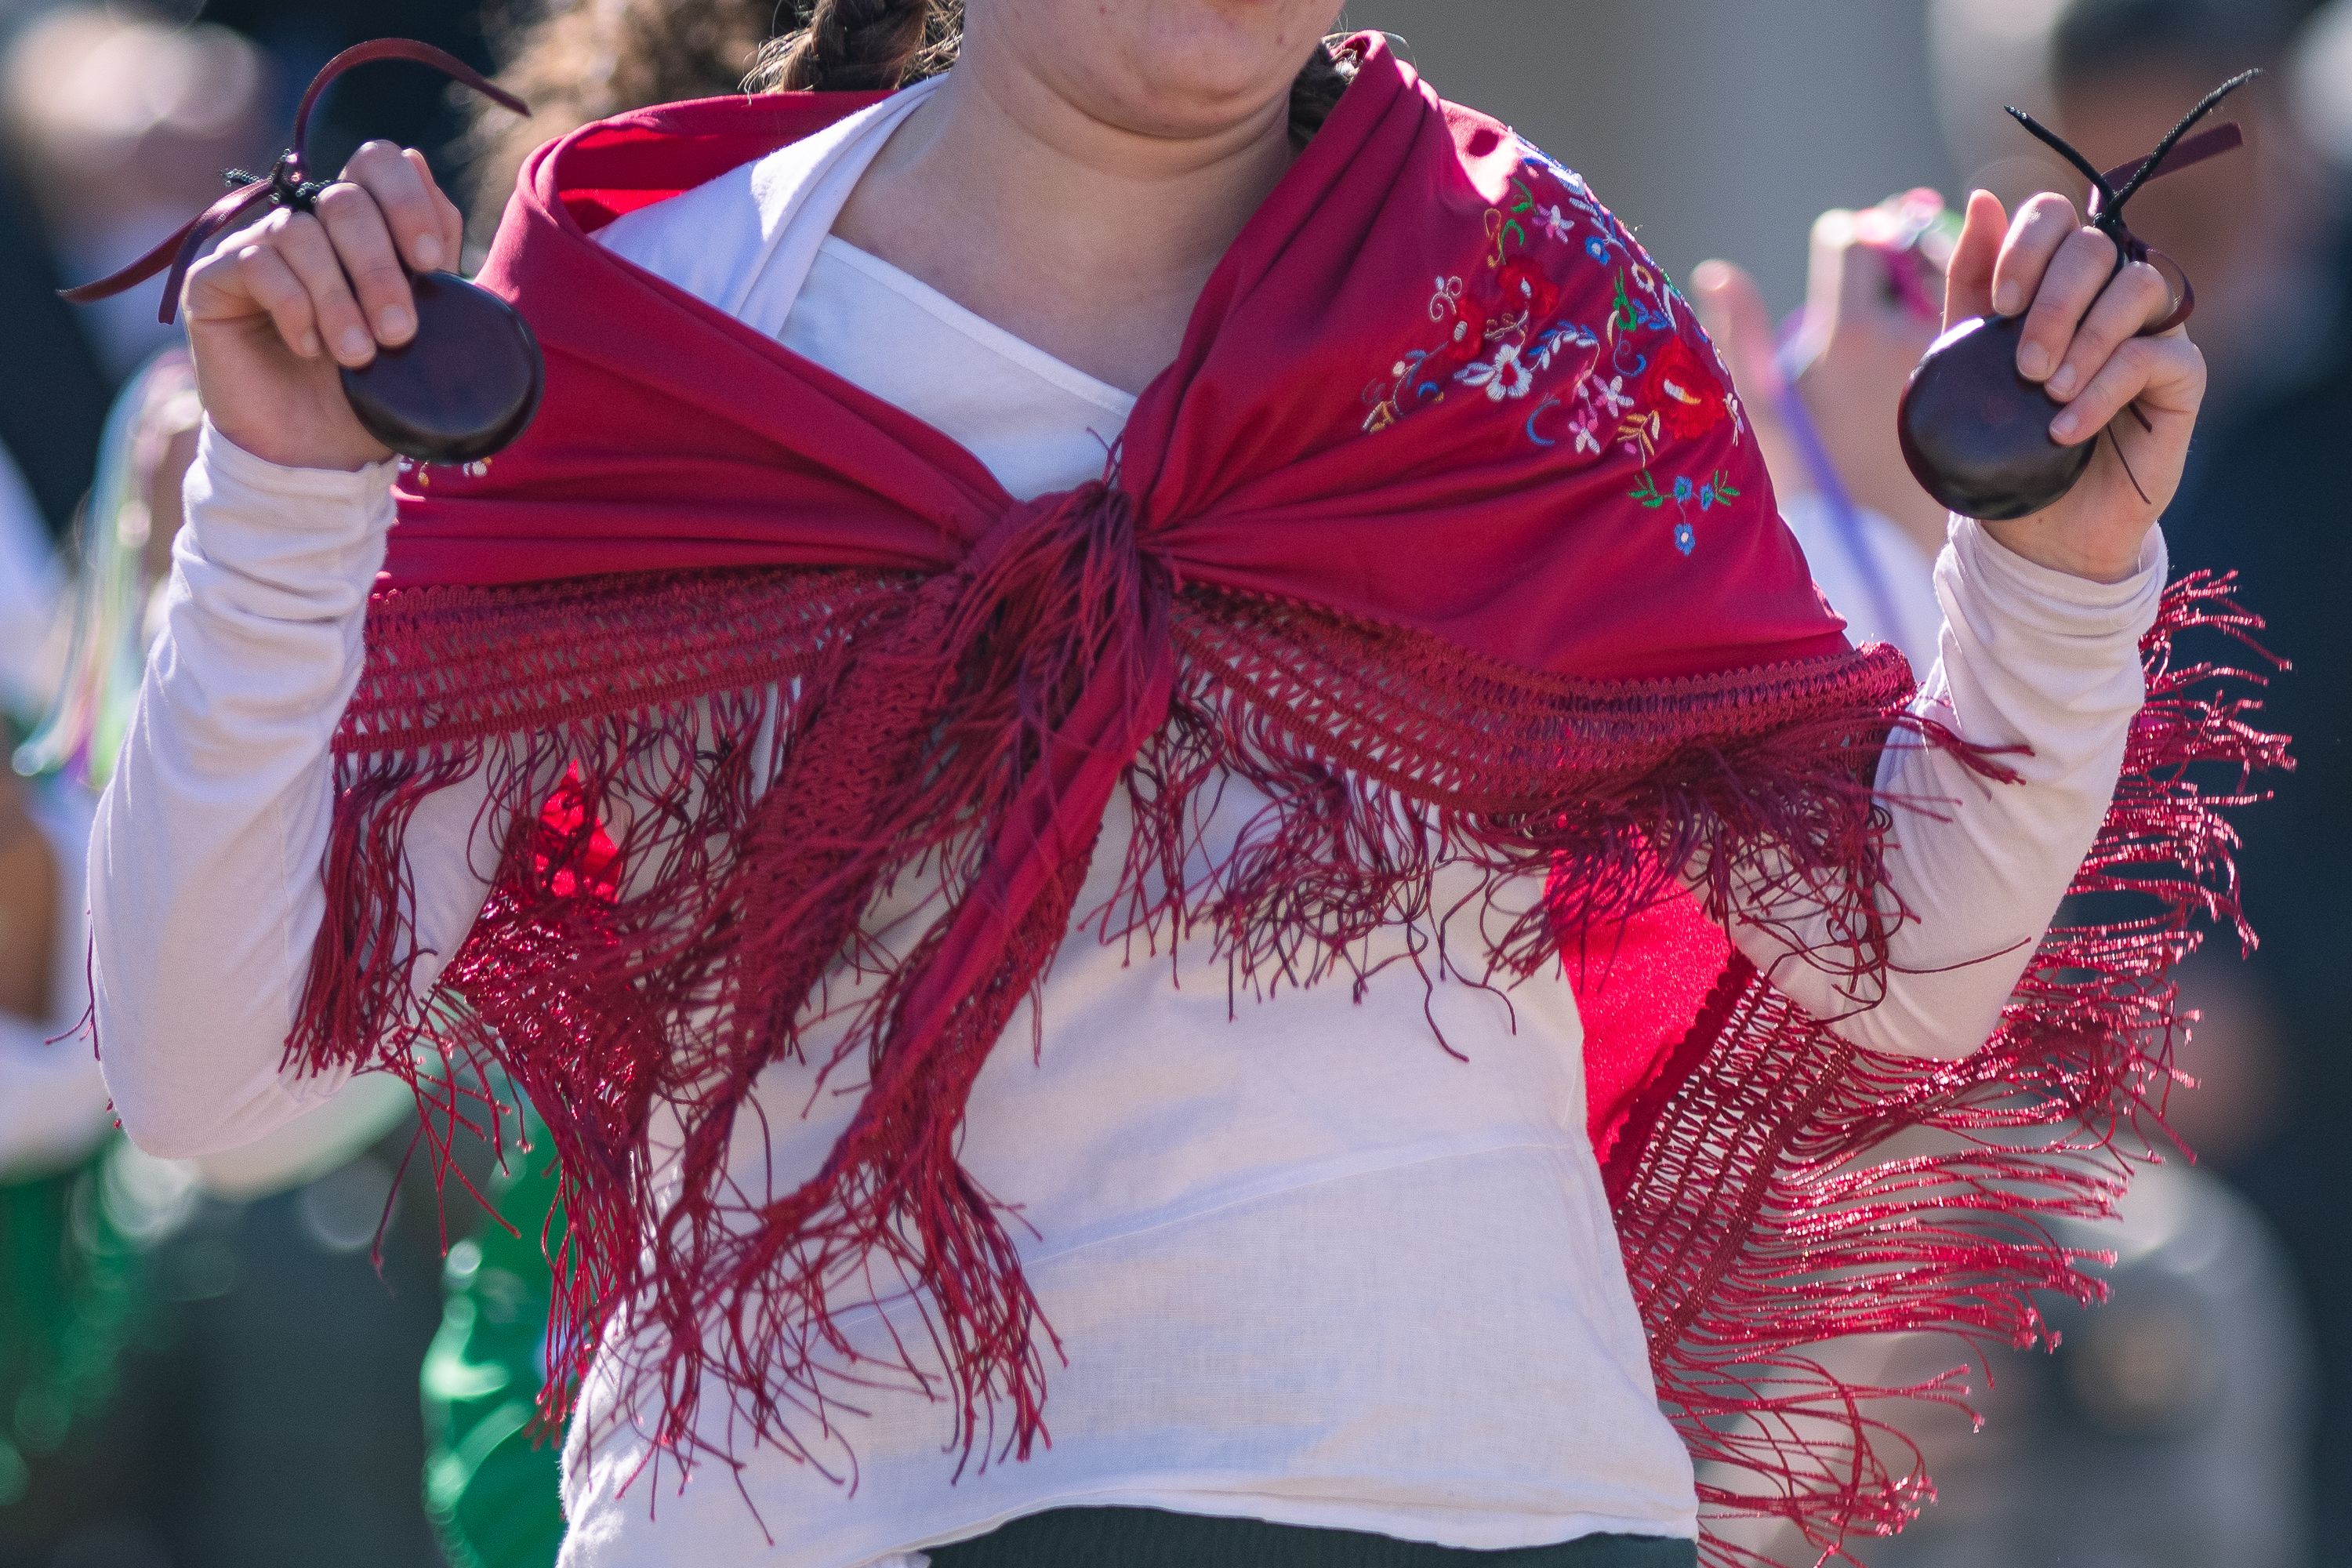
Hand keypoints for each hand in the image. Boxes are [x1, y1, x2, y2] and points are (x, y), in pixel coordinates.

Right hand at [184, 142, 465, 472]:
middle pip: (344, 199)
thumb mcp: (425, 335)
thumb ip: (433, 267)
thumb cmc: (374, 395)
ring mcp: (256, 249)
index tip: (432, 263)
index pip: (378, 163)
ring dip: (339, 299)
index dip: (408, 199)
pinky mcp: (214, 280)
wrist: (320, 457)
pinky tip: (309, 349)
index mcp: (362, 229)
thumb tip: (433, 187)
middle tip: (400, 333)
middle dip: (382, 269)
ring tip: (358, 357)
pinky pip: (256, 262)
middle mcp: (306, 226)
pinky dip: (294, 307)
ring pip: (299, 231)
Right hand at [1692, 194, 1952, 559]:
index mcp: (1851, 337)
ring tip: (1931, 300)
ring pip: (1964, 280)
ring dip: (1952, 273)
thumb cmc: (1810, 484)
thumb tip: (1717, 274)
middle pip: (1920, 245)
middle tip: (1897, 266)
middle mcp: (1911, 339)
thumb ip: (1741, 332)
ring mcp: (1956, 362)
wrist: (1875, 548)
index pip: (1851, 242)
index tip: (1845, 252)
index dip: (1845, 239)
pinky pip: (1986, 323)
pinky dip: (1978, 315)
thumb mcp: (1766, 406)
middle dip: (1909, 245)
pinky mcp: (1986, 387)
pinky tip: (1959, 342)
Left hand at [1946, 189, 2204, 582]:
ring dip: (2084, 338)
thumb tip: (1983, 199)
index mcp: (2058, 280)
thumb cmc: (2001, 441)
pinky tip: (2065, 428)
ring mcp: (2152, 331)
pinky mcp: (2182, 379)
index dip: (2030, 245)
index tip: (2000, 302)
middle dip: (2054, 300)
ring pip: (2138, 287)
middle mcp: (2111, 294)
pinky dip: (2102, 390)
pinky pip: (2155, 357)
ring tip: (2045, 392)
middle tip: (2022, 365)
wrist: (2032, 528)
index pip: (2058, 218)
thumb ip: (1973, 286)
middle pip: (2098, 246)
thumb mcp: (1967, 363)